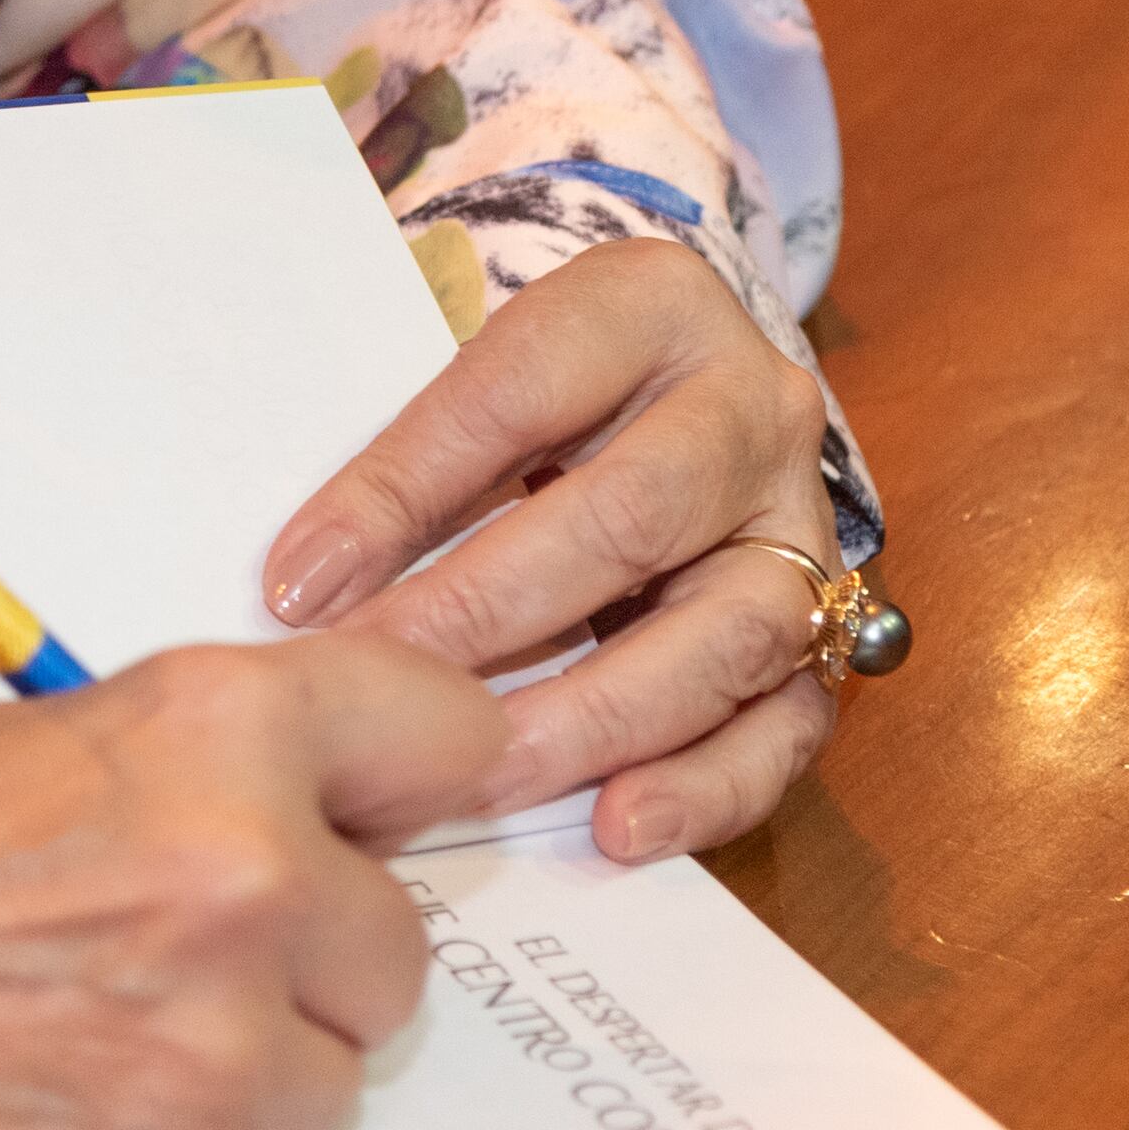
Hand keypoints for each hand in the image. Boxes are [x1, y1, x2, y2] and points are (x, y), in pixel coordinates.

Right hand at [0, 634, 505, 1129]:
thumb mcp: (49, 742)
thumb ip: (212, 770)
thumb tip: (324, 819)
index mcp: (217, 731)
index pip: (442, 734)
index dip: (413, 779)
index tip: (396, 804)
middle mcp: (245, 875)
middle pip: (394, 944)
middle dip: (310, 956)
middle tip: (180, 947)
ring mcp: (217, 1045)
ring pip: (329, 1078)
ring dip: (250, 1069)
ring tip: (105, 1031)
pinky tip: (79, 1096)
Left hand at [259, 238, 840, 863]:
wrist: (676, 402)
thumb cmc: (553, 395)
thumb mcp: (488, 375)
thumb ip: (417, 461)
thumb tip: (307, 588)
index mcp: (653, 304)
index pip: (519, 390)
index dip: (405, 490)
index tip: (302, 584)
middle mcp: (751, 408)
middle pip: (631, 512)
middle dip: (489, 611)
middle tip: (381, 683)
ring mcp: (800, 527)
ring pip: (728, 630)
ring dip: (594, 717)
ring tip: (485, 772)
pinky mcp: (826, 634)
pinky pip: (786, 724)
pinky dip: (706, 787)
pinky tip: (617, 825)